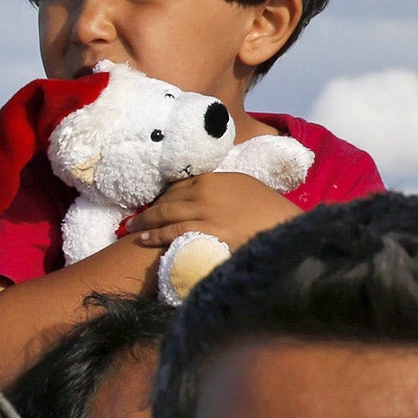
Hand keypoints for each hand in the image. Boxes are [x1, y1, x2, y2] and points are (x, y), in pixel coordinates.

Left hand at [123, 172, 301, 251]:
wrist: (284, 225)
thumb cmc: (266, 208)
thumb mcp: (241, 186)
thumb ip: (218, 187)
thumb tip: (201, 193)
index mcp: (213, 178)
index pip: (178, 185)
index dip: (163, 196)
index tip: (154, 203)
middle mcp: (205, 192)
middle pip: (168, 199)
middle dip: (149, 209)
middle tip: (135, 218)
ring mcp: (205, 212)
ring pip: (166, 215)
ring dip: (146, 222)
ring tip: (133, 228)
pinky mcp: (207, 232)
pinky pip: (174, 232)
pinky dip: (157, 235)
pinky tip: (144, 239)